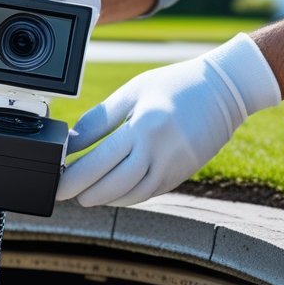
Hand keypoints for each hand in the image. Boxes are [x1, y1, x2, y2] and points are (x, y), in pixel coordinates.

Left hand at [56, 34, 281, 206]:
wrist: (226, 90)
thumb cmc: (177, 85)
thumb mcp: (134, 92)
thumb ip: (101, 118)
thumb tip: (73, 141)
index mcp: (145, 127)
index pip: (100, 161)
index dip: (75, 176)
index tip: (57, 181)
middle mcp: (160, 152)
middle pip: (113, 185)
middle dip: (84, 193)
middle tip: (63, 192)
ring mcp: (173, 167)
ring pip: (131, 195)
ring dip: (104, 199)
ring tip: (84, 195)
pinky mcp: (182, 174)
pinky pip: (148, 193)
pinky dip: (126, 196)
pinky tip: (110, 193)